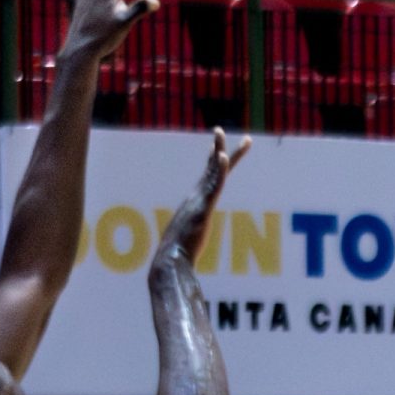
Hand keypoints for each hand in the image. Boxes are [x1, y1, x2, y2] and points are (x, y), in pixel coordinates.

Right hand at [155, 127, 251, 268]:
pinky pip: (214, 187)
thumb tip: (186, 251)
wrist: (169, 263)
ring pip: (214, 173)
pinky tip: (223, 156)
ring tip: (224, 134)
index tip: (218, 150)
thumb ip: (189, 241)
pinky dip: (219, 171)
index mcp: (194, 205)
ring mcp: (198, 202)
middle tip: (220, 130)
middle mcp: (195, 198)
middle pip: (211, 170)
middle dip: (218, 150)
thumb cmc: (176, 258)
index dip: (214, 165)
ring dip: (220, 152)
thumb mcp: (187, 245)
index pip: (208, 181)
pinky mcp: (202, 210)